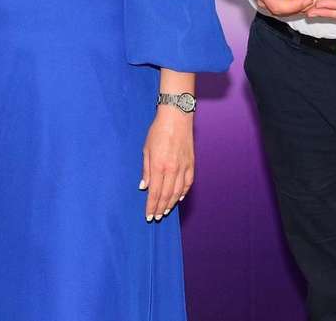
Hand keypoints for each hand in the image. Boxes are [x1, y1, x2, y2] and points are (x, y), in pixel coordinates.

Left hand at [140, 105, 194, 221]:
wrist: (176, 118)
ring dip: (171, 203)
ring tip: (166, 211)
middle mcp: (172, 169)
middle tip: (157, 217)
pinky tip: (178, 198)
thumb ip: (146, 170)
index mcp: (159, 166)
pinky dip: (183, 193)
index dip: (151, 206)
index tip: (149, 215)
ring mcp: (183, 167)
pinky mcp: (191, 164)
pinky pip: (188, 183)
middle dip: (160, 208)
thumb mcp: (146, 149)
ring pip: (177, 192)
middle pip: (166, 195)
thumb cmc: (158, 131)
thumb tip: (144, 186)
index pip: (154, 192)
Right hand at [252, 0, 316, 16]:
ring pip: (292, 12)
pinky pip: (295, 8)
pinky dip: (306, 4)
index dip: (293, 6)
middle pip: (285, 12)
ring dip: (306, 6)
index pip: (276, 6)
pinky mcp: (284, 2)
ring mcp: (276, 2)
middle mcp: (267, 0)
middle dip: (302, 6)